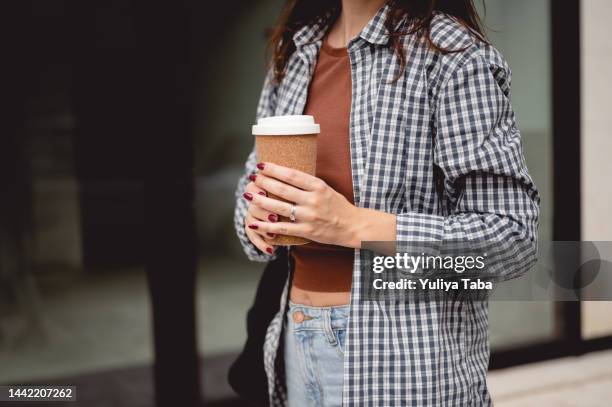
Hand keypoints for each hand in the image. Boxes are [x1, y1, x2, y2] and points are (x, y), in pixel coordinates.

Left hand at [244, 162, 395, 247]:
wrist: (353, 226)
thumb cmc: (338, 206)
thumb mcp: (326, 189)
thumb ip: (308, 184)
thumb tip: (285, 174)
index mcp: (318, 186)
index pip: (292, 174)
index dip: (274, 169)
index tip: (261, 165)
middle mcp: (313, 200)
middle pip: (283, 189)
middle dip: (264, 182)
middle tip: (252, 178)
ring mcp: (309, 216)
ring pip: (279, 207)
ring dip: (261, 201)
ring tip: (249, 195)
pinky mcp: (307, 231)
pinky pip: (283, 228)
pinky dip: (267, 226)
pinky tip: (254, 222)